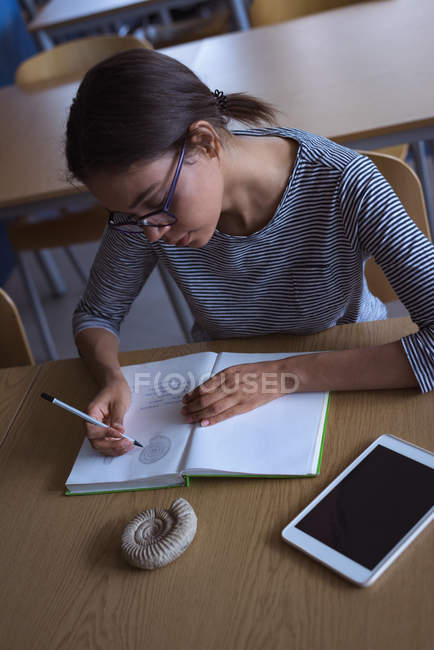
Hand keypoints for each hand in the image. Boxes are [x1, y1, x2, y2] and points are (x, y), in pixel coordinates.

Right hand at [86, 378, 131, 455]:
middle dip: (111, 445)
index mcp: (90, 414)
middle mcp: (91, 424)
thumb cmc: (115, 391)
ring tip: (128, 446)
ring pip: (101, 446)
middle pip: (96, 442)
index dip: (105, 434)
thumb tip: (119, 431)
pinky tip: (126, 446)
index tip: (119, 434)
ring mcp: (97, 430)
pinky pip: (107, 444)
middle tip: (127, 443)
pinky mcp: (104, 433)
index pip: (92, 430)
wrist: (116, 386)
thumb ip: (118, 417)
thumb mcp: (119, 402)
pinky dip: (116, 448)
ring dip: (114, 449)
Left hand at [181, 360, 296, 426]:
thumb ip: (222, 378)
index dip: (192, 395)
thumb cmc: (258, 372)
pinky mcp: (245, 406)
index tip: (185, 399)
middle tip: (183, 411)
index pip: (203, 387)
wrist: (277, 376)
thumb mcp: (237, 369)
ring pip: (212, 408)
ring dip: (198, 414)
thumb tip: (205, 389)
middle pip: (205, 399)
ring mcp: (237, 396)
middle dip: (191, 406)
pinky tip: (204, 423)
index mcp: (227, 374)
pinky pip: (225, 414)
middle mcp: (230, 384)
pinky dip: (213, 420)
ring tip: (189, 418)